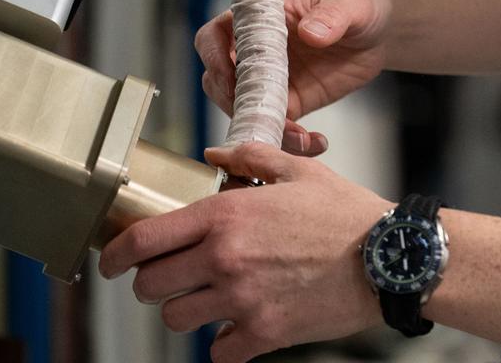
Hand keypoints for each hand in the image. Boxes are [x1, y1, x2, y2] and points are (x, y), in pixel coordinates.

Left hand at [98, 142, 389, 362]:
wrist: (389, 257)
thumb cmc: (347, 213)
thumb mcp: (299, 170)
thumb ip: (249, 159)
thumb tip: (214, 156)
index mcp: (227, 214)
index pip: (144, 240)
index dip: (115, 255)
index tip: (110, 263)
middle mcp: (225, 257)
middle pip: (150, 285)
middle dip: (152, 283)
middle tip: (169, 279)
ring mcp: (242, 299)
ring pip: (177, 320)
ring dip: (186, 312)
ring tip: (208, 301)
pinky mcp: (263, 333)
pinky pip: (218, 352)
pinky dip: (223, 345)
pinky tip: (238, 328)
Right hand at [195, 0, 391, 155]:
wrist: (378, 33)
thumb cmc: (357, 6)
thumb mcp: (350, 6)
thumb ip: (331, 16)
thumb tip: (310, 33)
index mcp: (260, 18)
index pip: (216, 34)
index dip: (214, 56)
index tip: (230, 77)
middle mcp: (255, 51)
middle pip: (219, 80)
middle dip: (235, 104)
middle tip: (263, 118)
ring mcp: (268, 80)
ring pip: (244, 111)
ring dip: (263, 129)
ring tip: (300, 138)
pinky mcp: (288, 104)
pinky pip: (276, 127)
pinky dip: (289, 141)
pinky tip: (314, 143)